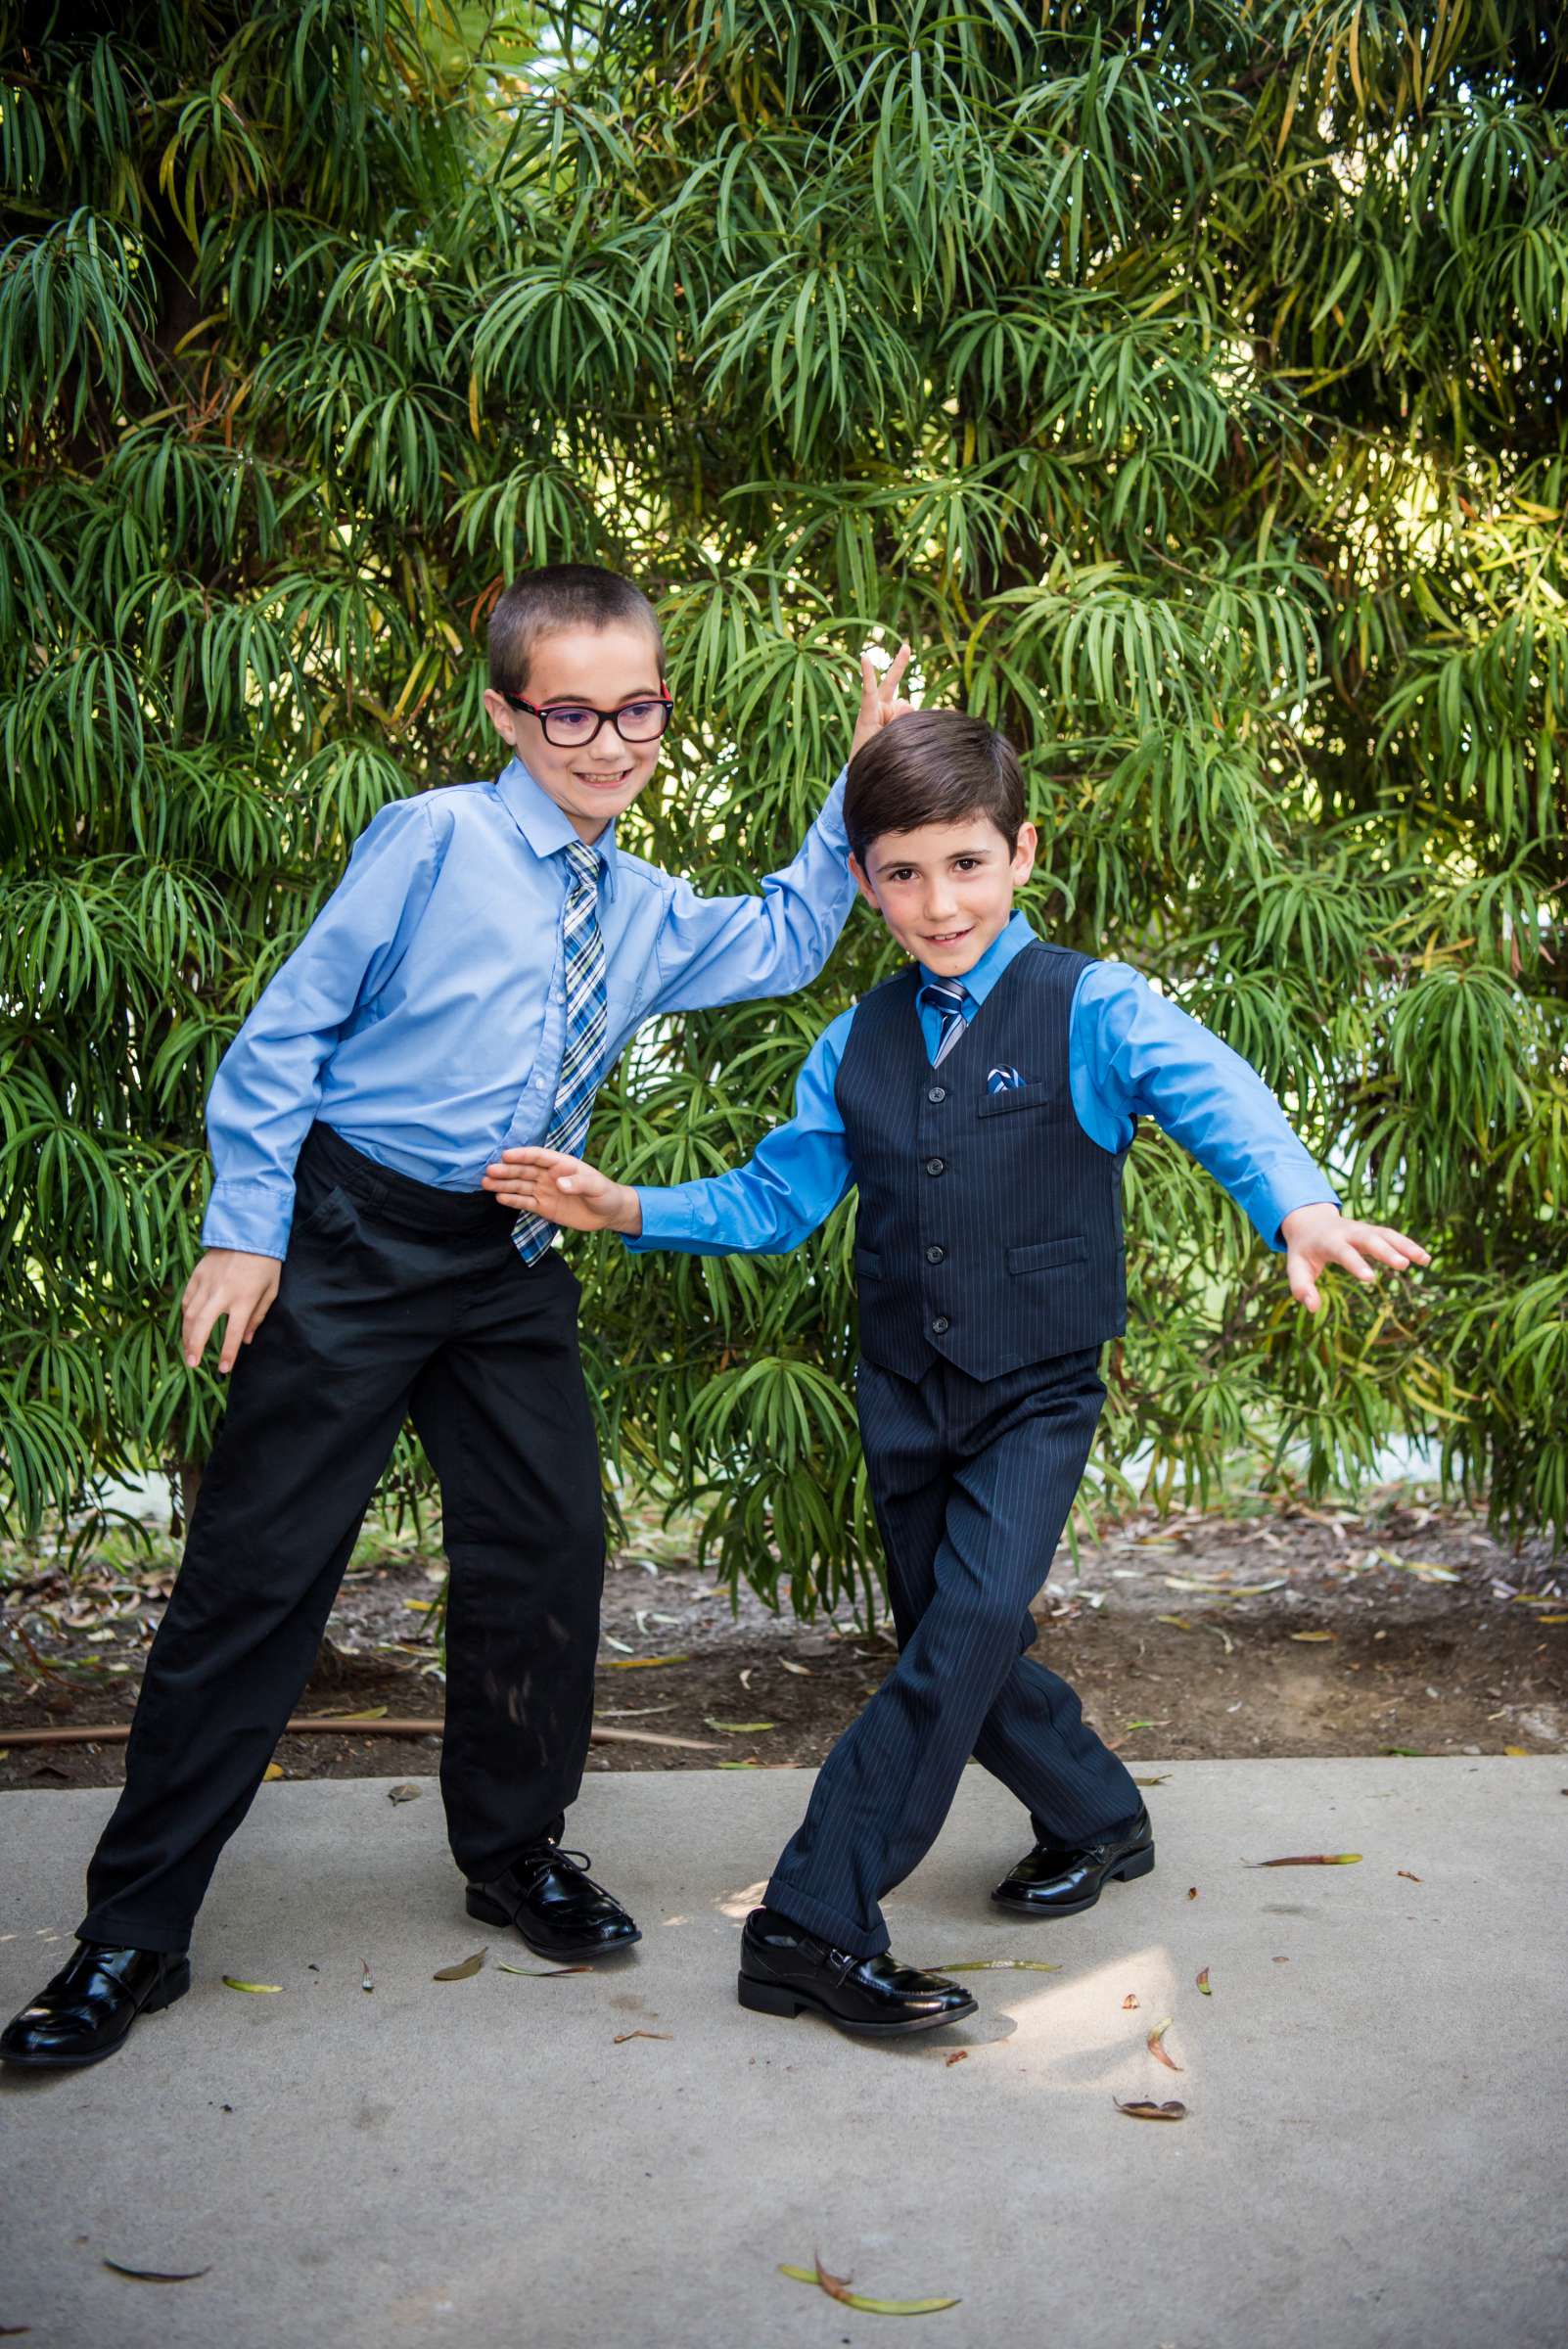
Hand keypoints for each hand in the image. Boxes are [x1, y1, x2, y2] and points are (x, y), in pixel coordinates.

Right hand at [181, 1248, 281, 1372]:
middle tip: (191, 1364)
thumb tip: (246, 1340)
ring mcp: (207, 1283)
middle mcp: (222, 1293)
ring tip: (187, 1349)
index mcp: (243, 1299)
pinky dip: (185, 1314)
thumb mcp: (270, 1291)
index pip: (233, 1334)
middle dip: (195, 1347)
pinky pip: (186, 1299)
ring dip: (186, 1334)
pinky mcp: (197, 1274)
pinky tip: (187, 1325)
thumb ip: (257, 1317)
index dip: (228, 1354)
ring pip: (190, 1314)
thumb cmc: (265, 1263)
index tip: (224, 1369)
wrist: (249, 1231)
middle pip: (202, 1326)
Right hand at [482, 1146, 642, 1235]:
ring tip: (486, 1183)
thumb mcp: (596, 1187)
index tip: (505, 1155)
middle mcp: (549, 1175)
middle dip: (507, 1170)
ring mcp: (545, 1191)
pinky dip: (512, 1200)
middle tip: (489, 1171)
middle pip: (524, 1171)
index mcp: (561, 1164)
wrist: (609, 1214)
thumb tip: (559, 1183)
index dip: (522, 1155)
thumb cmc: (605, 1194)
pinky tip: (499, 1197)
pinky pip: (525, 1202)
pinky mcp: (544, 1207)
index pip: (538, 1156)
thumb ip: (579, 1183)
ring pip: (520, 1186)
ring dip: (504, 1184)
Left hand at [849, 638, 912, 763]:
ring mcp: (888, 711)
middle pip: (891, 684)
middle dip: (899, 666)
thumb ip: (893, 723)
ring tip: (892, 736)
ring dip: (904, 719)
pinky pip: (911, 712)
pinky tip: (906, 726)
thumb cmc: (867, 754)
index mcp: (867, 714)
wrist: (867, 766)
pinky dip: (911, 720)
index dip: (868, 675)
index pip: (868, 691)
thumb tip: (909, 705)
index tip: (865, 657)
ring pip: (906, 706)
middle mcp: (878, 708)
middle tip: (906, 647)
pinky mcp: (897, 717)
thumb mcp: (877, 742)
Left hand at [1279, 1203, 1429, 1314]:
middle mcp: (1349, 1232)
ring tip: (1423, 1259)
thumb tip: (1313, 1308)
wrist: (1310, 1221)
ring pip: (1386, 1234)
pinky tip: (1424, 1258)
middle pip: (1369, 1239)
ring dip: (1405, 1245)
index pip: (1343, 1252)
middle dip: (1386, 1251)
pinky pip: (1393, 1236)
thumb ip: (1301, 1288)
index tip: (1370, 1278)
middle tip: (1402, 1265)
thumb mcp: (1296, 1267)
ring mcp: (1363, 1229)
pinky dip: (1408, 1245)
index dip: (1356, 1264)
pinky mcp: (1373, 1231)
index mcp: (1328, 1241)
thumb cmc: (1304, 1250)